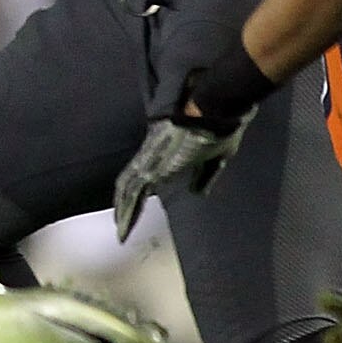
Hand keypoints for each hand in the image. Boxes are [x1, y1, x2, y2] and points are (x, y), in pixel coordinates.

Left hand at [110, 108, 248, 241]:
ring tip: (121, 232)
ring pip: (128, 189)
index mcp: (163, 151)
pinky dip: (129, 208)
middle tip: (121, 227)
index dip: (134, 192)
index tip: (132, 209)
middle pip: (128, 184)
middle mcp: (151, 154)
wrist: (216, 110)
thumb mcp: (215, 158)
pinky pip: (136, 191)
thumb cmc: (220, 129)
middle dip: (124, 206)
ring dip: (124, 212)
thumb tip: (196, 193)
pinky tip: (125, 223)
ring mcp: (151, 160)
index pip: (140, 175)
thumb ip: (204, 176)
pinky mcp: (156, 166)